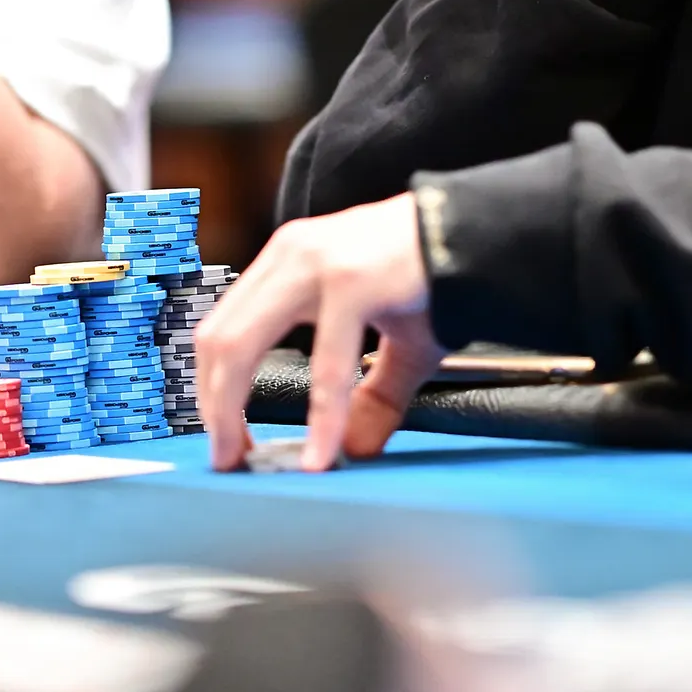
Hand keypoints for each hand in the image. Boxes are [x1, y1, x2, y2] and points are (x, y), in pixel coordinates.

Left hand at [194, 194, 441, 471]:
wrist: (479, 233)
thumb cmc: (433, 277)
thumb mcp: (393, 344)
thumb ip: (370, 395)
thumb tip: (355, 448)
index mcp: (288, 262)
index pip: (223, 328)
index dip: (212, 388)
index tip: (226, 436)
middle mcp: (290, 256)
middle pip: (218, 340)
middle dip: (214, 408)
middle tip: (226, 459)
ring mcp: (315, 265)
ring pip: (242, 346)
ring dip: (236, 411)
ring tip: (249, 458)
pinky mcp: (351, 282)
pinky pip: (326, 363)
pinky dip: (320, 415)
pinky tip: (325, 450)